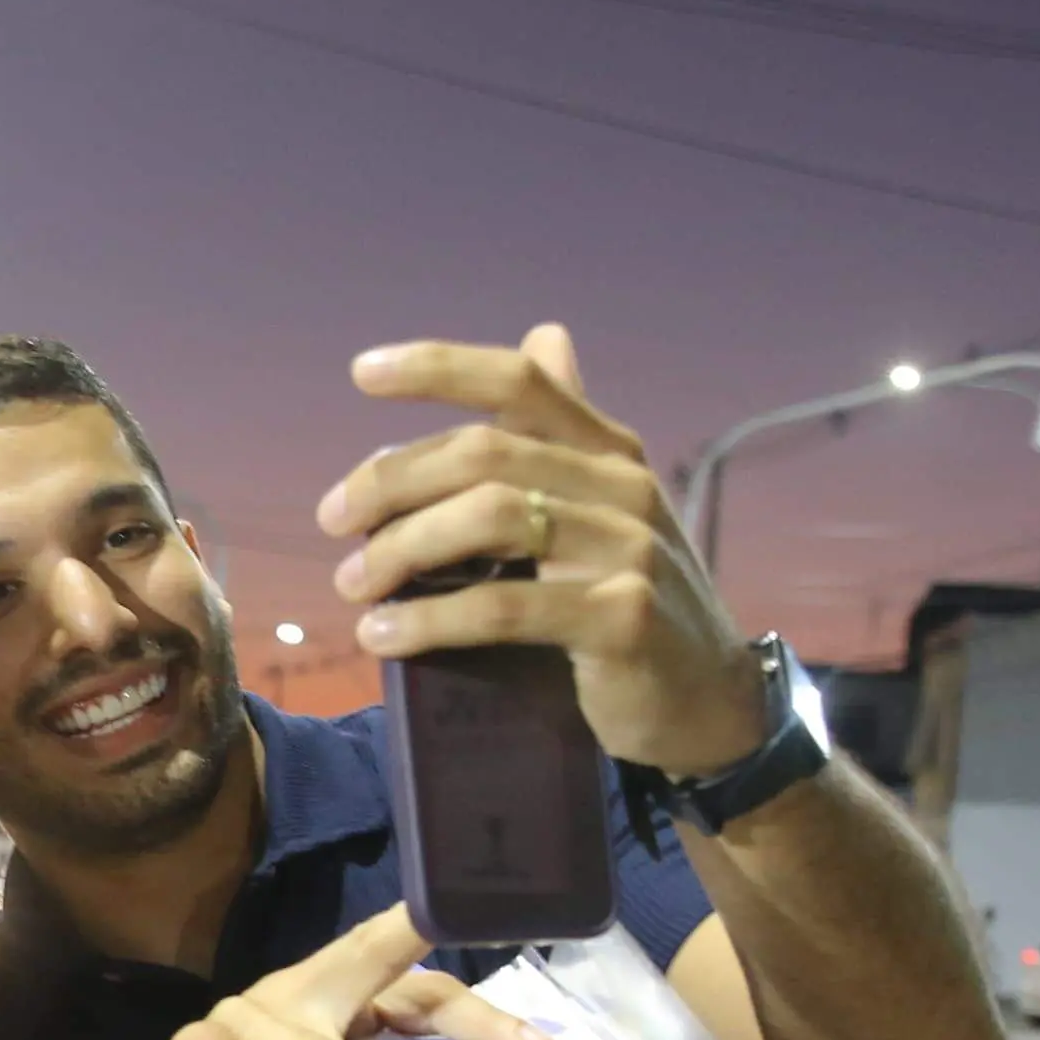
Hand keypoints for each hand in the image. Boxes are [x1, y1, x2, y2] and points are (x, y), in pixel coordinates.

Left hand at [315, 325, 767, 780]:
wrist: (707, 706)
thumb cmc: (631, 604)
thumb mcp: (605, 510)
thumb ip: (563, 435)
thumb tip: (545, 334)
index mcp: (610, 452)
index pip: (522, 382)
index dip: (440, 366)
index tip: (363, 373)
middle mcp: (624, 487)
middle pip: (483, 453)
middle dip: (390, 482)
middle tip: (331, 521)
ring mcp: (629, 551)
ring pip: (488, 520)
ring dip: (400, 549)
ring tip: (352, 586)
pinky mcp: (621, 619)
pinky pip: (505, 606)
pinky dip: (430, 618)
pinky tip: (385, 636)